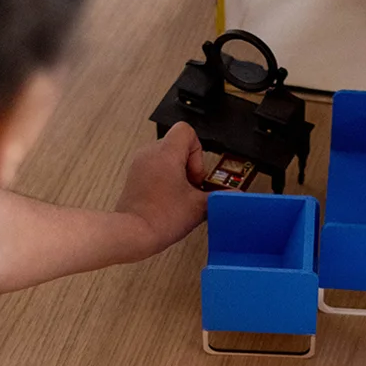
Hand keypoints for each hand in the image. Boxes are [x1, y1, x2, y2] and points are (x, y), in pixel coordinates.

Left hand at [115, 123, 207, 258]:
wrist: (132, 234)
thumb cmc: (159, 218)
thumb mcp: (199, 207)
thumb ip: (219, 197)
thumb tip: (234, 197)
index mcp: (166, 153)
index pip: (186, 130)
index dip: (198, 150)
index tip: (197, 174)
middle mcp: (150, 154)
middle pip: (178, 146)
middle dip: (190, 167)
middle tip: (191, 188)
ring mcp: (139, 165)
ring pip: (166, 158)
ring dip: (177, 174)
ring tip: (180, 197)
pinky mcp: (134, 178)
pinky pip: (155, 169)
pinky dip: (165, 181)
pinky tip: (169, 201)